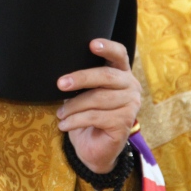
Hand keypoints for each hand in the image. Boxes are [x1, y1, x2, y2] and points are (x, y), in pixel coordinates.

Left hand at [56, 39, 140, 173]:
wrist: (94, 147)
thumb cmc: (88, 114)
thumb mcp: (85, 92)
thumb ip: (83, 79)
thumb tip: (62, 72)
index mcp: (122, 73)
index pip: (120, 55)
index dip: (108, 48)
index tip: (92, 44)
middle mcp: (131, 86)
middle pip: (106, 76)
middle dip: (81, 78)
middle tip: (60, 84)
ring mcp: (131, 105)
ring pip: (98, 98)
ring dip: (73, 106)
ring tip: (60, 113)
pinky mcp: (124, 123)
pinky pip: (95, 117)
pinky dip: (75, 120)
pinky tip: (64, 125)